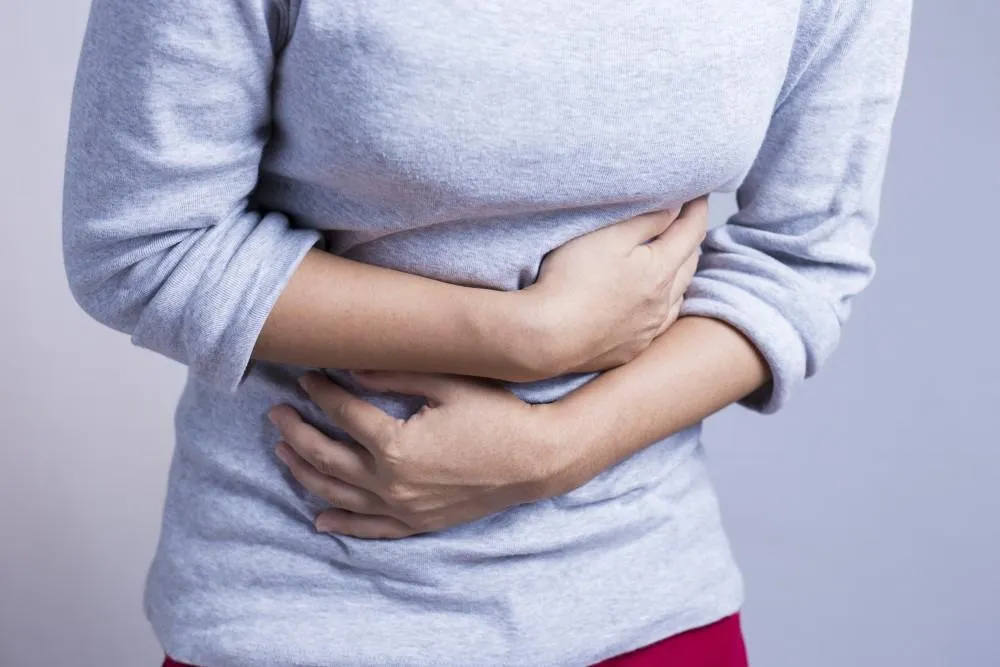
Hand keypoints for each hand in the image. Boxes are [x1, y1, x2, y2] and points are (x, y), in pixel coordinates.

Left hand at [268, 371, 563, 538]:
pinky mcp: (418, 524)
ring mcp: (402, 509)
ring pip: (337, 495)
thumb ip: (395, 377)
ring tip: (283, 453)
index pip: (343, 414)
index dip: (320, 393)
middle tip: (277, 414)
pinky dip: (342, 523)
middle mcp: (391, 483)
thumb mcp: (447, 384)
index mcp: (395, 445)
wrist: (538, 459)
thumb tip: (350, 370)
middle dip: (296, 432)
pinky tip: (320, 517)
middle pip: (326, 458)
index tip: (306, 377)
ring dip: (304, 474)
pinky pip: (369, 529)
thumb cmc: (497, 415)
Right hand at [524, 197, 707, 375]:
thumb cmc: (571, 280)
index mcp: (660, 270)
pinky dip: (662, 307)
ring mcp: (647, 330)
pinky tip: (653, 305)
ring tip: (672, 262)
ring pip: (676, 298)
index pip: (691, 231)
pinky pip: (657, 324)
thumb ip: (646, 219)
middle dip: (689, 240)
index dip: (697, 208)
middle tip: (685, 222)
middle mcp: (662, 302)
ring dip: (678, 277)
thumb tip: (674, 207)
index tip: (698, 192)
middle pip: (689, 265)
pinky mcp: (630, 350)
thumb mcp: (608, 236)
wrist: (546, 337)